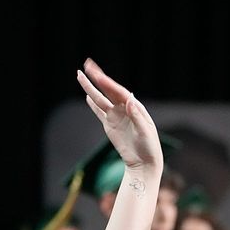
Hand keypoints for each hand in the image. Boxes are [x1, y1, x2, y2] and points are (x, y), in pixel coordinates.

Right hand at [76, 58, 162, 175]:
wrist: (144, 164)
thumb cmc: (149, 148)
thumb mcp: (146, 132)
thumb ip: (137, 116)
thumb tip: (129, 99)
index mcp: (135, 107)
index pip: (120, 92)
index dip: (109, 84)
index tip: (99, 77)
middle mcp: (125, 109)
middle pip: (109, 91)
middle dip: (98, 78)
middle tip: (87, 66)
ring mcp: (116, 117)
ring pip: (101, 99)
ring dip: (91, 88)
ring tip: (80, 75)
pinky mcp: (110, 126)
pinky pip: (99, 112)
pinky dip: (93, 105)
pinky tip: (87, 96)